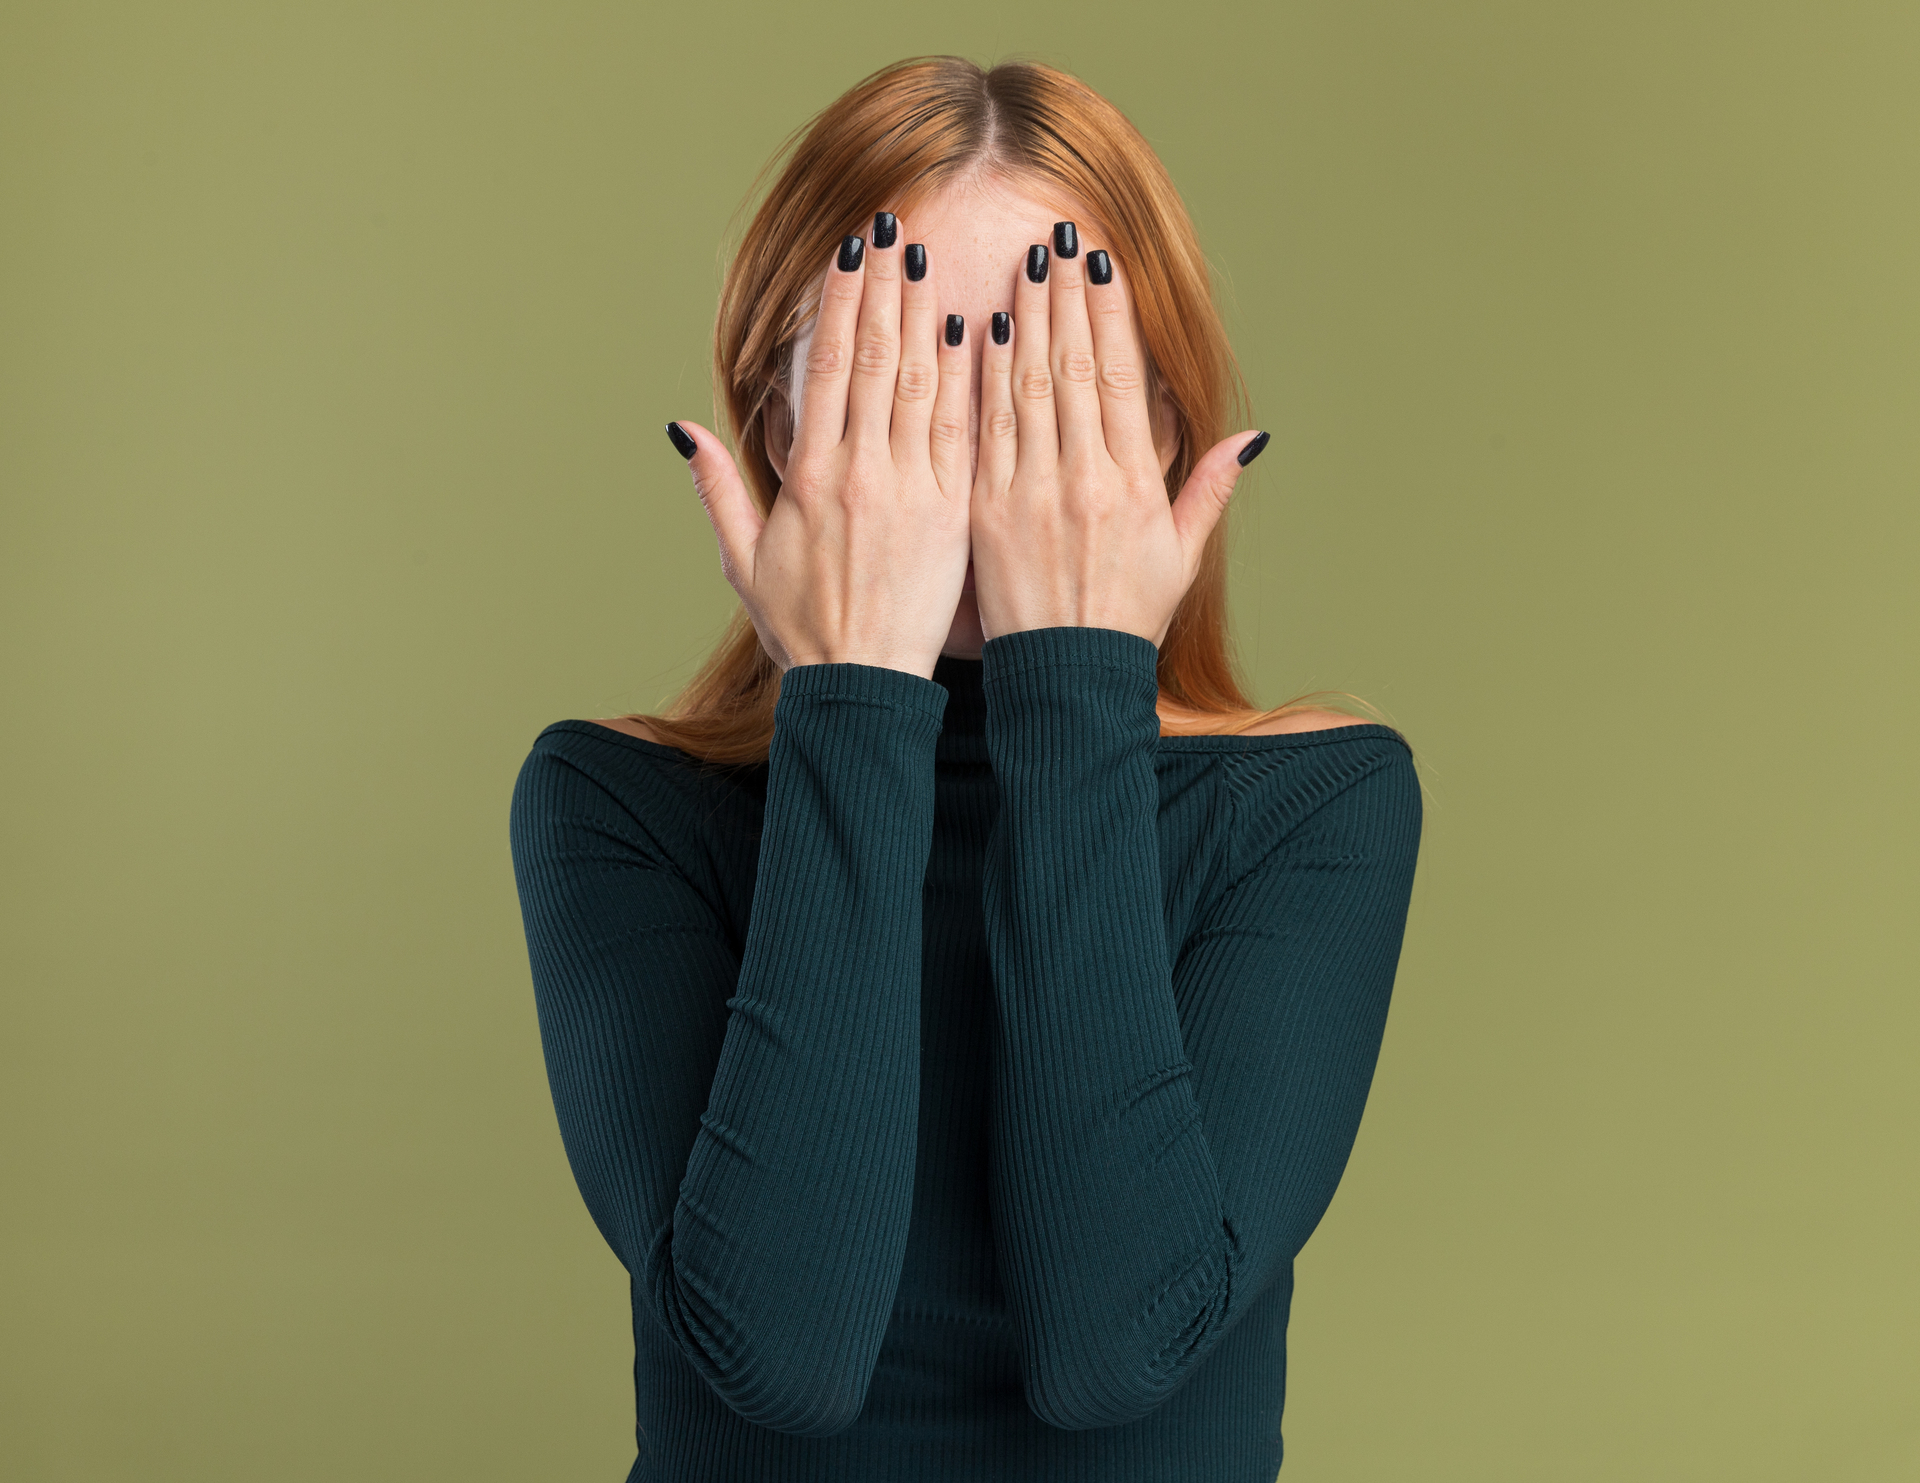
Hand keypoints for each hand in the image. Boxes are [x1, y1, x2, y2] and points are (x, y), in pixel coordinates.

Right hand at [669, 217, 972, 680]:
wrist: (862, 689)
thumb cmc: (804, 630)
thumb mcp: (743, 560)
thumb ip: (717, 489)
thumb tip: (682, 428)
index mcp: (810, 478)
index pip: (826, 369)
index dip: (838, 305)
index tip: (848, 254)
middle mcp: (860, 473)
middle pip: (872, 360)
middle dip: (882, 288)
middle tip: (892, 228)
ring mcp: (910, 491)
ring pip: (918, 384)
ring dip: (923, 316)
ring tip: (926, 259)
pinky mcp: (952, 514)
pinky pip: (961, 433)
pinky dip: (966, 380)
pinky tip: (973, 331)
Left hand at [969, 224, 1268, 648]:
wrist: (1065, 682)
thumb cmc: (1124, 621)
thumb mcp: (1181, 558)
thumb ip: (1208, 490)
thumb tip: (1250, 439)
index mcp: (1134, 486)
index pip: (1123, 379)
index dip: (1112, 315)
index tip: (1102, 265)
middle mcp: (1084, 481)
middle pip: (1075, 368)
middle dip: (1066, 298)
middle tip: (1059, 239)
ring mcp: (1032, 494)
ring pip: (1028, 388)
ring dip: (1027, 320)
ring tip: (1024, 264)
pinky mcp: (987, 511)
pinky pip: (984, 432)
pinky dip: (984, 379)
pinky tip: (984, 330)